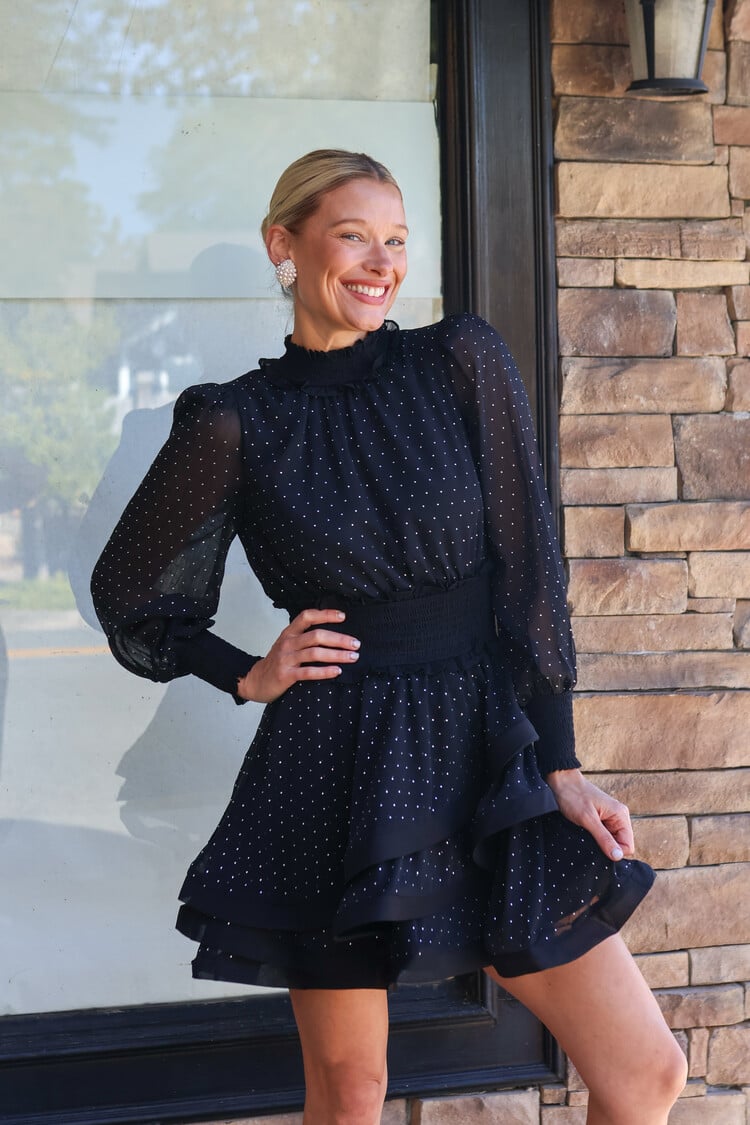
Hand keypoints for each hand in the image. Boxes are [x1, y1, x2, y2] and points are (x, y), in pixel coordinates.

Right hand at [236, 608, 359, 702]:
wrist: (255, 681)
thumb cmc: (277, 662)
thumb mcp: (287, 644)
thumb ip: (303, 637)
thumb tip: (333, 633)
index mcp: (289, 632)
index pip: (307, 616)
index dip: (325, 614)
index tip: (343, 616)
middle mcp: (288, 643)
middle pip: (316, 635)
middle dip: (339, 639)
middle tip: (356, 644)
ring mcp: (286, 659)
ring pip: (315, 653)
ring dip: (336, 654)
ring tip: (352, 657)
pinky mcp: (286, 675)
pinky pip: (308, 672)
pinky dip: (325, 671)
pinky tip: (337, 671)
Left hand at [546, 769, 634, 861]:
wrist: (562, 782)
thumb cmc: (574, 795)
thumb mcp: (588, 819)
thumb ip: (604, 838)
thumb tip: (617, 856)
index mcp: (621, 816)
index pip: (628, 845)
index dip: (615, 852)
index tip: (599, 848)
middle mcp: (618, 817)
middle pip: (620, 844)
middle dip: (607, 847)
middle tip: (590, 839)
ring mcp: (609, 819)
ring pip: (611, 841)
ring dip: (600, 842)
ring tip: (586, 833)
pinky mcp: (600, 820)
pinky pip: (603, 835)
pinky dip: (595, 837)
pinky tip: (585, 832)